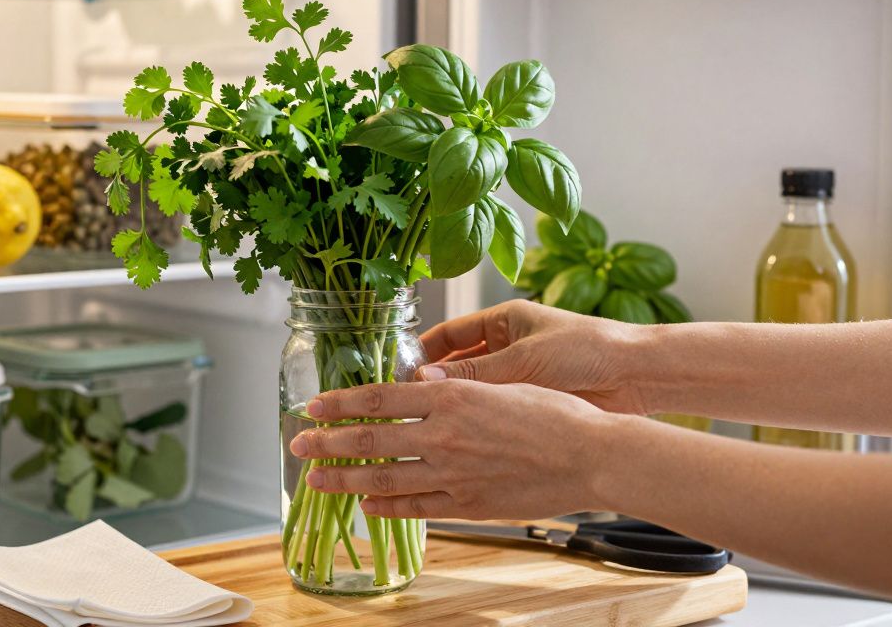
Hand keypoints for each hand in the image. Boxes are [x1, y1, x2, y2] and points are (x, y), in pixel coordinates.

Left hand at [288, 379, 611, 519]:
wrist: (593, 455)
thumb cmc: (556, 412)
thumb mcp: (501, 383)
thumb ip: (455, 386)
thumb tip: (416, 383)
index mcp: (451, 396)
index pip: (378, 399)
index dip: (340, 403)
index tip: (314, 406)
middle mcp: (443, 435)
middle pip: (369, 439)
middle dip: (327, 443)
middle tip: (299, 445)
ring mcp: (453, 473)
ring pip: (383, 478)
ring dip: (344, 479)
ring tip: (316, 480)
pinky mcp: (468, 505)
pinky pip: (415, 508)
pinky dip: (385, 507)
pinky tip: (366, 505)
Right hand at [417, 299, 651, 414]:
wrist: (637, 374)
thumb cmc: (586, 349)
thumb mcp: (524, 359)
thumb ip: (475, 372)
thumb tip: (425, 383)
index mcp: (505, 321)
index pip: (450, 334)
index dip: (422, 352)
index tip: (397, 372)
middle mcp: (508, 346)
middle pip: (458, 365)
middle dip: (434, 384)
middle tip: (404, 407)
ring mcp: (521, 375)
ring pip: (476, 392)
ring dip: (456, 407)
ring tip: (426, 427)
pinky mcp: (534, 401)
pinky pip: (498, 410)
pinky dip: (480, 422)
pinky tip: (461, 440)